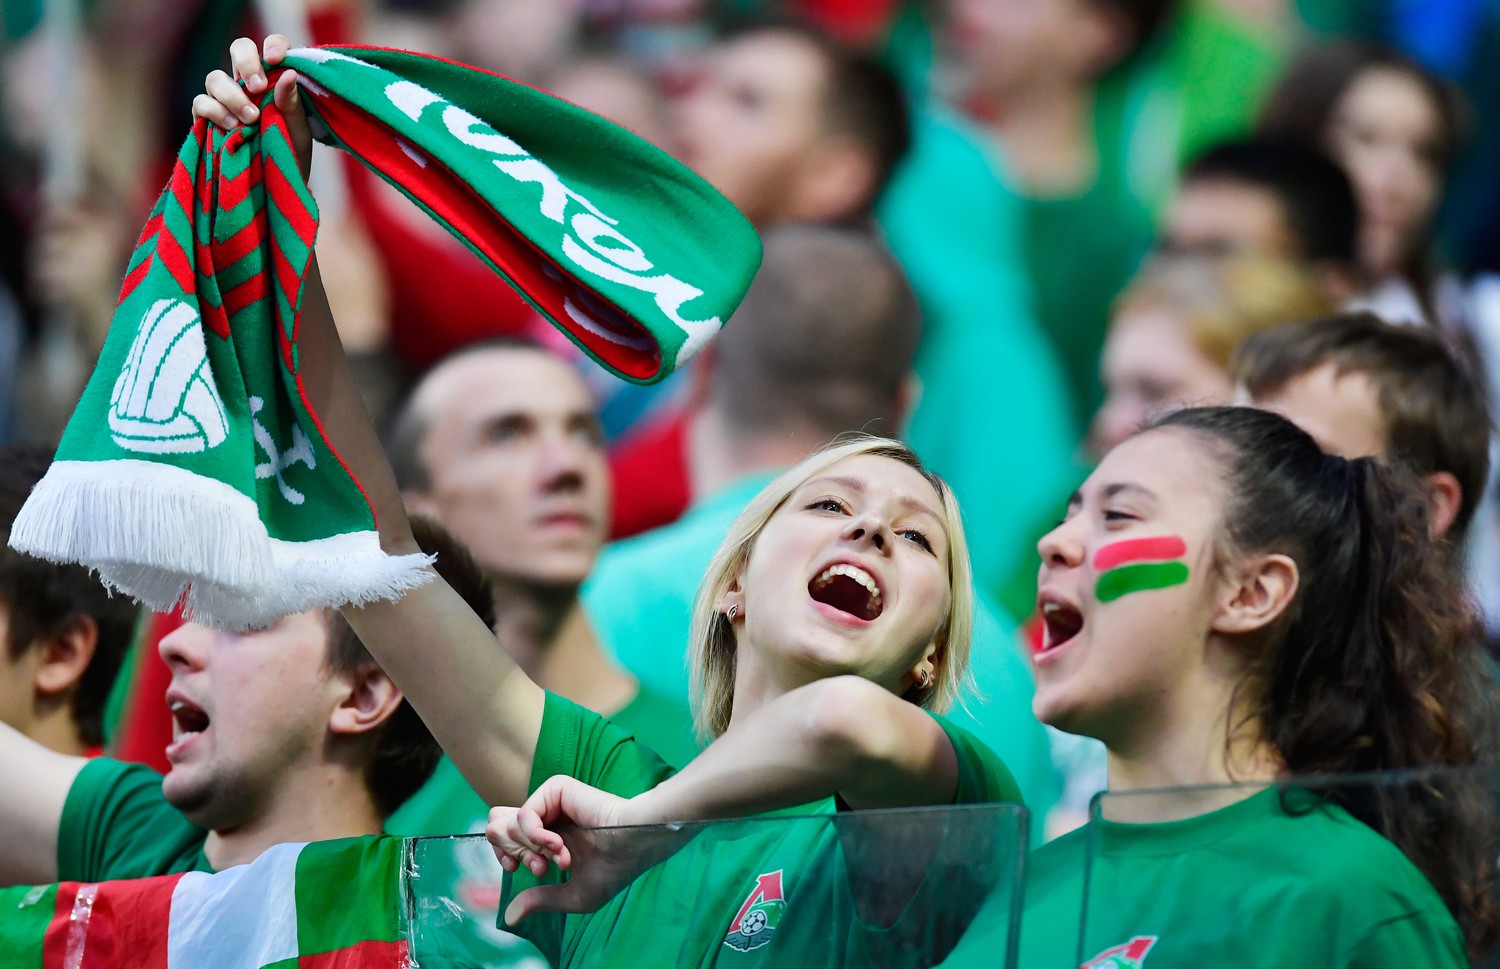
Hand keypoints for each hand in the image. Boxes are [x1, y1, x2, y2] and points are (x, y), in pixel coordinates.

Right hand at [191, 34, 311, 178]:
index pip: (272, 46)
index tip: (277, 60)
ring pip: (215, 77)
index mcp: (275, 79)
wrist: (276, 189)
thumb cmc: (291, 155)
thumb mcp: (299, 132)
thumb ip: (293, 104)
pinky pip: (201, 103)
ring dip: (232, 95)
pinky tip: (232, 128)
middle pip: (238, 49)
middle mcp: (248, 82)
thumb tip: (287, 74)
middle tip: (259, 87)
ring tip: (250, 119)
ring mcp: (225, 99)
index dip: (273, 45)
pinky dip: (214, 112)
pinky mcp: (207, 118)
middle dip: (246, 62)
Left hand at [486, 775, 690, 924]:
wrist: (636, 844)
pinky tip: (560, 846)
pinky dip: (536, 837)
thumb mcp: (573, 894)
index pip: (501, 836)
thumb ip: (540, 900)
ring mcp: (548, 800)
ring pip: (504, 822)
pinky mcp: (555, 789)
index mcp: (545, 835)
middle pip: (495, 826)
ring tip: (559, 858)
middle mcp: (544, 815)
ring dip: (528, 849)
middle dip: (511, 854)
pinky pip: (524, 815)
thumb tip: (508, 917)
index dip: (505, 856)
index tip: (529, 872)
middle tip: (541, 867)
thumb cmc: (614, 869)